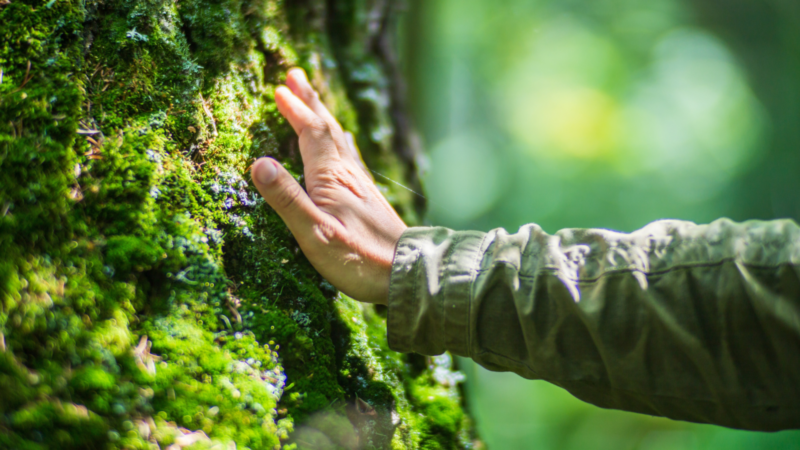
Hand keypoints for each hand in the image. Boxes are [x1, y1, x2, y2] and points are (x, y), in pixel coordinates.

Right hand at [251, 68, 406, 304]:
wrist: (407, 272)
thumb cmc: (359, 258)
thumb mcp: (315, 234)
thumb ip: (288, 200)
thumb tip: (259, 163)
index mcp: (332, 178)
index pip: (311, 134)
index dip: (296, 111)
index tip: (280, 90)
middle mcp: (349, 174)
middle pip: (327, 129)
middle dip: (311, 102)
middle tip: (295, 75)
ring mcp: (361, 185)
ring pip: (339, 141)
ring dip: (324, 118)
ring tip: (315, 102)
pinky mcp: (368, 198)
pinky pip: (350, 157)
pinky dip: (339, 141)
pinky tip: (344, 144)